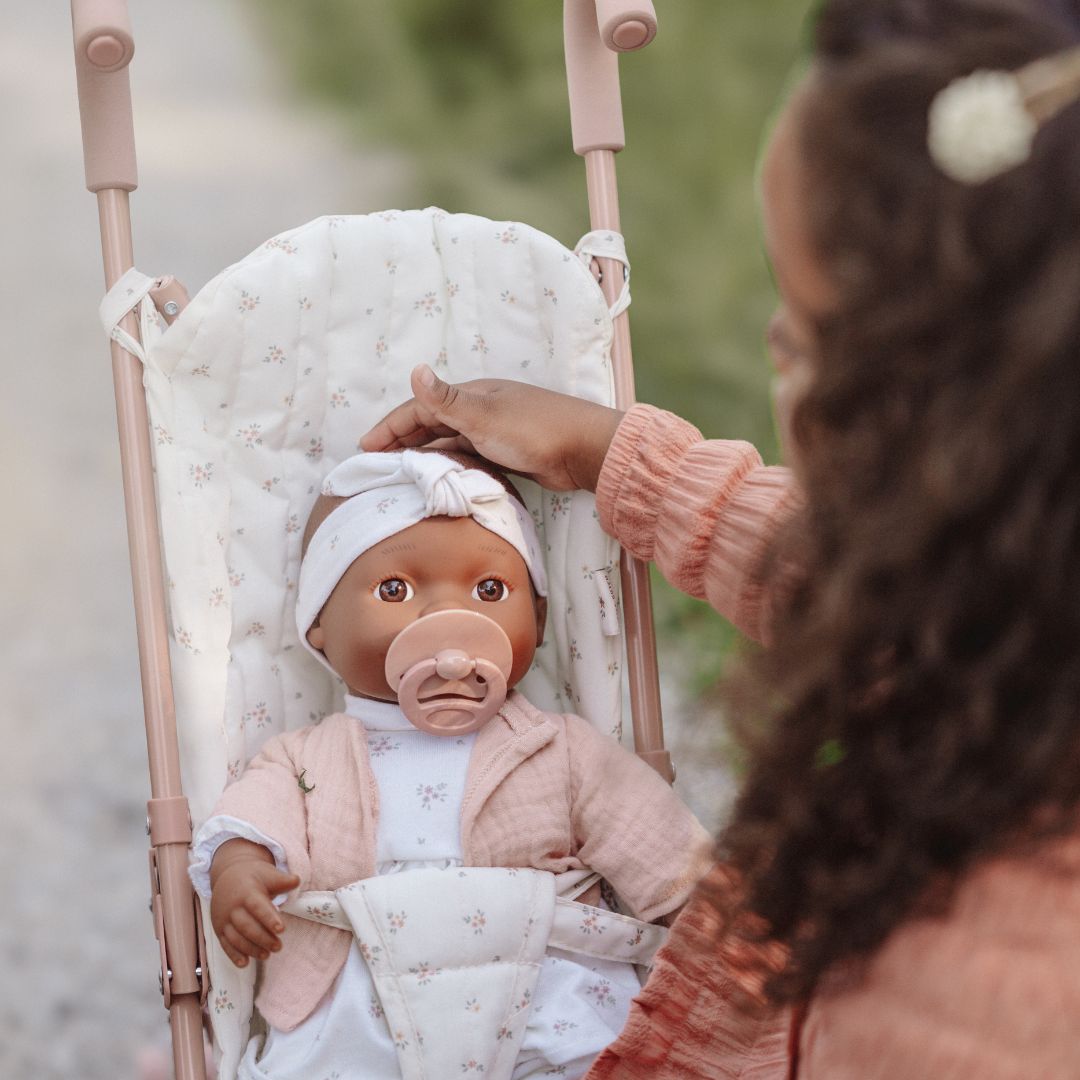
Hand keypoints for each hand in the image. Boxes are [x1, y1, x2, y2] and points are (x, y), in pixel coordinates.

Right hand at [209, 839, 300, 967]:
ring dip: (251, 949)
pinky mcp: (219, 929)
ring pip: (236, 937)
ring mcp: (224, 919)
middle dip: (263, 938)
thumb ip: (282, 880)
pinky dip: (234, 955)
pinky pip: (225, 944)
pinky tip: (245, 963)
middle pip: (247, 926)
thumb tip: (297, 880)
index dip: (269, 919)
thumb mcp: (267, 874)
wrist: (227, 876)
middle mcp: (233, 907)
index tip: (281, 930)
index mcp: (247, 892)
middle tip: (278, 947)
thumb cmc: (252, 877)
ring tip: (266, 955)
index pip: (258, 907)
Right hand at [359, 365, 624, 491]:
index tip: (365, 447)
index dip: (390, 426)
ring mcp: (493, 432)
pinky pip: (467, 457)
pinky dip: (448, 464)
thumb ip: (447, 400)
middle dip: (400, 440)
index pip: (419, 408)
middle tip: (375, 462)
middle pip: (430, 424)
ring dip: (423, 454)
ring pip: (448, 442)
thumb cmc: (534, 430)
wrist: (583, 451)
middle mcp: (479, 410)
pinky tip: (440, 478)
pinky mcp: (506, 453)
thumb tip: (415, 369)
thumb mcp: (484, 416)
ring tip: (399, 473)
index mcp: (470, 396)